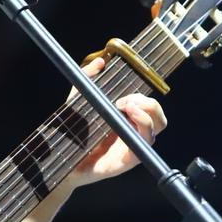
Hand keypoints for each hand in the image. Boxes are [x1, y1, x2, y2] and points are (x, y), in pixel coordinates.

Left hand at [67, 57, 167, 187]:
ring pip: (157, 127)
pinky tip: (128, 120)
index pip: (148, 104)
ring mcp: (133, 145)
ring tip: (127, 107)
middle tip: (124, 102)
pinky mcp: (130, 159)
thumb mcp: (77, 100)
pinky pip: (145, 145)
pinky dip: (143, 129)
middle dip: (147, 102)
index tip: (123, 94)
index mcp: (126, 118)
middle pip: (158, 115)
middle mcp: (133, 131)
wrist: (62, 158)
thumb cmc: (72, 132)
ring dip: (147, 112)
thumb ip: (87, 79)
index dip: (142, 96)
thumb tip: (100, 63)